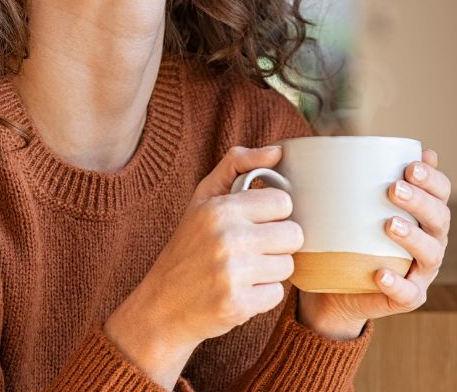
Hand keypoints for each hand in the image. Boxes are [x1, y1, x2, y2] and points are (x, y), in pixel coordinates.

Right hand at [105, 145, 304, 386]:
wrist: (163, 304)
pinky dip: (262, 295)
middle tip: (252, 249)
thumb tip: (277, 151)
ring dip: (270, 270)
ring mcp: (233, 273)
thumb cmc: (188, 246)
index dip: (273, 214)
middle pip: (293, 235)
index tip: (256, 222)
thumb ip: (237, 165)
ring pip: (288, 266)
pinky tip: (240, 291)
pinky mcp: (238, 304)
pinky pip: (277, 294)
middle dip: (277, 243)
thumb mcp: (203, 198)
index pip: (283, 202)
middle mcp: (227, 238)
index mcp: (220, 209)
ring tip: (244, 270)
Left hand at [296, 148, 451, 337]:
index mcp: (423, 213)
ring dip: (414, 238)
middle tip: (394, 188)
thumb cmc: (346, 235)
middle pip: (440, 218)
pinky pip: (409, 293)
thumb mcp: (348, 204)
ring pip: (431, 254)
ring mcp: (421, 271)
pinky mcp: (407, 298)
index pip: (440, 191)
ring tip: (390, 225)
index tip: (410, 165)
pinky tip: (381, 274)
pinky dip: (398, 284)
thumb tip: (335, 144)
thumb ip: (353, 176)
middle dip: (421, 201)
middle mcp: (430, 240)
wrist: (334, 287)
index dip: (432, 178)